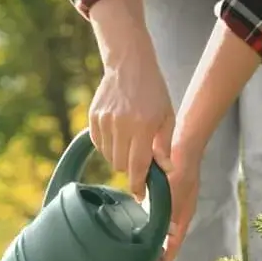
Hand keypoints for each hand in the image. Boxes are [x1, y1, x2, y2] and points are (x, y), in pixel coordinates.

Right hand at [87, 0, 174, 199]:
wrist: (129, 65)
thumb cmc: (153, 92)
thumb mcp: (167, 117)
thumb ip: (165, 146)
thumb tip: (165, 172)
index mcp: (143, 126)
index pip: (138, 166)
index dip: (138, 185)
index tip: (140, 195)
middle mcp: (121, 124)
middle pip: (121, 165)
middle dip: (130, 170)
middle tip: (139, 161)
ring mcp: (104, 120)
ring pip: (108, 157)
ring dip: (119, 158)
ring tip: (130, 145)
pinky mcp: (94, 117)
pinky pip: (98, 144)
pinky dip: (108, 147)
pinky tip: (118, 136)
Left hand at [144, 144, 201, 260]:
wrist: (185, 147)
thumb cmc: (179, 168)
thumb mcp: (170, 190)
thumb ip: (162, 206)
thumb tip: (151, 219)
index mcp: (181, 221)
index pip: (170, 253)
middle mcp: (178, 221)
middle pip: (165, 252)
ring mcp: (173, 213)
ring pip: (160, 242)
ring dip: (150, 255)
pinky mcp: (166, 205)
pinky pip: (156, 228)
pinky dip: (148, 238)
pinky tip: (135, 240)